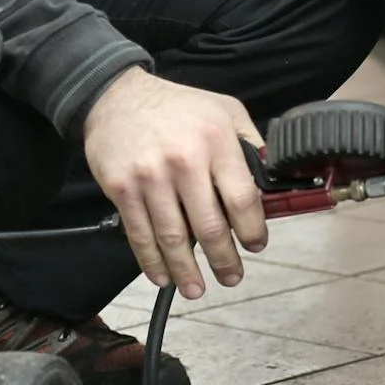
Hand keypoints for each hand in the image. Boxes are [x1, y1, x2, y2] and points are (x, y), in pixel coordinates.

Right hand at [81, 67, 267, 298]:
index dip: (252, 230)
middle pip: (210, 226)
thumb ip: (249, 142)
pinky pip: (140, 233)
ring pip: (173, 237)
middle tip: (231, 277)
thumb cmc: (176, 106)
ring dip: (186, 270)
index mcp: (216, 141)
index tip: (255, 245)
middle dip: (223, 260)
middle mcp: (184, 161)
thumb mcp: (225, 109)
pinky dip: (151, 261)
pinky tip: (162, 276)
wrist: (115, 96)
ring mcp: (150, 177)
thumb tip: (269, 179)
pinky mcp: (122, 188)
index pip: (242, 199)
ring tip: (197, 288)